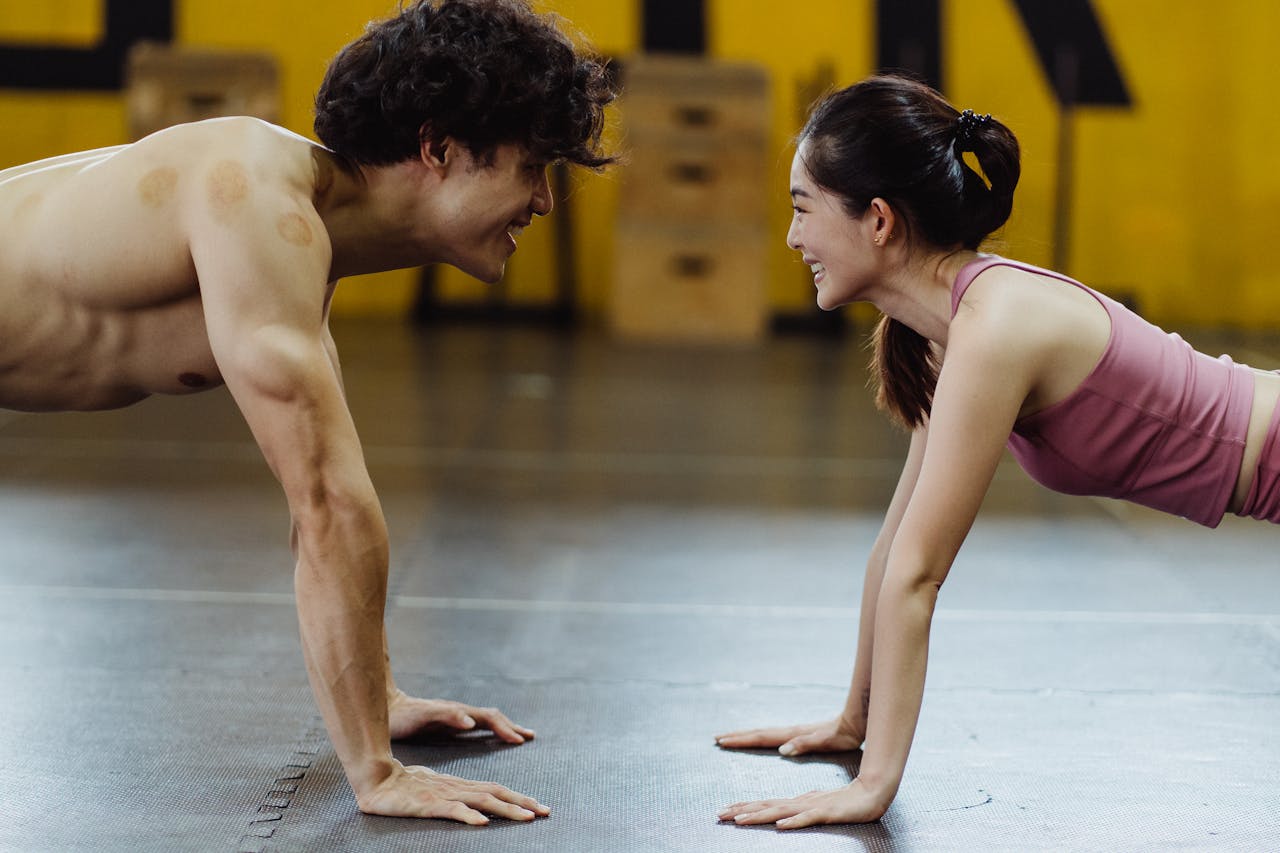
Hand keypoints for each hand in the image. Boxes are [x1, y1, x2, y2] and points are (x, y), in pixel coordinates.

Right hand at [356, 760, 549, 823]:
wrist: (376, 778)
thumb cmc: (403, 784)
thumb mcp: (434, 790)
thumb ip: (453, 796)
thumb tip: (471, 806)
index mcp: (460, 785)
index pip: (496, 790)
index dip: (518, 797)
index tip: (539, 806)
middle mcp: (457, 788)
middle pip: (496, 793)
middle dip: (523, 802)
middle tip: (546, 811)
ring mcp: (444, 795)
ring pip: (482, 801)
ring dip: (507, 809)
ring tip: (527, 817)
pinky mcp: (429, 803)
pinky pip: (452, 810)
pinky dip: (469, 815)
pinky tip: (483, 822)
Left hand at [387, 691, 535, 743]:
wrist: (388, 708)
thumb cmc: (405, 715)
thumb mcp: (425, 716)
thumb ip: (448, 717)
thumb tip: (472, 722)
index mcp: (459, 713)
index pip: (490, 719)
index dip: (506, 729)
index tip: (520, 740)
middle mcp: (461, 714)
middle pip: (494, 718)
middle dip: (512, 727)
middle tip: (530, 737)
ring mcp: (456, 719)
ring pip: (487, 722)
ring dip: (505, 728)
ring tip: (519, 736)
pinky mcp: (449, 725)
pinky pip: (477, 728)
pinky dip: (491, 732)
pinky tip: (491, 738)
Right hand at [714, 717, 863, 756]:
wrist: (853, 722)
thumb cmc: (841, 735)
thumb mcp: (825, 741)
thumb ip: (804, 744)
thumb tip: (783, 750)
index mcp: (792, 735)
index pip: (762, 738)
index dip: (742, 740)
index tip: (723, 741)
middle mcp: (789, 733)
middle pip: (758, 734)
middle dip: (738, 736)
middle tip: (718, 738)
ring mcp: (792, 733)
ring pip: (764, 734)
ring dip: (747, 736)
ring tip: (732, 738)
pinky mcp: (798, 736)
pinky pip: (773, 737)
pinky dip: (760, 738)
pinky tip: (760, 740)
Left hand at [719, 778, 888, 828]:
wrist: (873, 793)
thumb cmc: (845, 801)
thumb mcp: (817, 805)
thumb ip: (800, 808)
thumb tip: (782, 815)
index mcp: (797, 801)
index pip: (765, 803)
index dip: (744, 807)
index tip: (724, 811)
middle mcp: (800, 802)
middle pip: (766, 806)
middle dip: (742, 810)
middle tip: (719, 814)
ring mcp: (813, 806)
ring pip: (781, 812)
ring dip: (759, 815)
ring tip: (740, 820)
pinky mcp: (827, 813)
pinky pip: (808, 819)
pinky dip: (793, 822)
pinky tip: (780, 827)